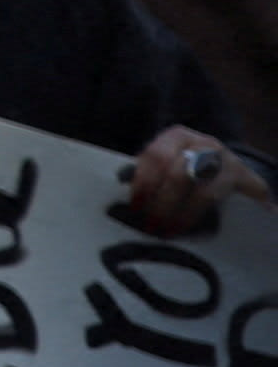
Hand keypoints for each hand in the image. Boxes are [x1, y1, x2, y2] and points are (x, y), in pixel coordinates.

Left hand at [122, 127, 263, 237]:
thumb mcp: (172, 162)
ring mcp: (227, 160)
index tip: (135, 205)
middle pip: (178, 174)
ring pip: (201, 191)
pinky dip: (203, 216)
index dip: (143, 182)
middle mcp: (203, 144)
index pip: (155, 155)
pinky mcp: (246, 179)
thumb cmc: (194, 168)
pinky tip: (191, 229)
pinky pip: (223, 202)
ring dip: (181, 214)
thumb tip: (121, 195)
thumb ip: (152, 173)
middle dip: (161, 203)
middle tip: (151, 224)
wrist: (235, 172)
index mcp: (178, 136)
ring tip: (168, 230)